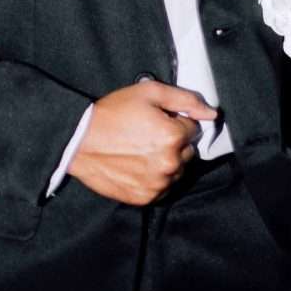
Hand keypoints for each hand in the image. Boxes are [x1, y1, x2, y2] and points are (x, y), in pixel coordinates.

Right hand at [69, 80, 216, 203]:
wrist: (79, 141)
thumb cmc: (111, 114)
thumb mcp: (149, 93)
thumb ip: (186, 100)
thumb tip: (212, 113)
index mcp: (174, 136)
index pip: (194, 129)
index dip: (176, 122)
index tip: (159, 120)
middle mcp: (169, 164)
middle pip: (188, 152)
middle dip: (174, 142)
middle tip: (148, 134)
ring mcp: (157, 184)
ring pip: (177, 171)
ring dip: (166, 162)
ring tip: (140, 150)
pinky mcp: (145, 198)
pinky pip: (162, 188)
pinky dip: (154, 178)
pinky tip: (137, 165)